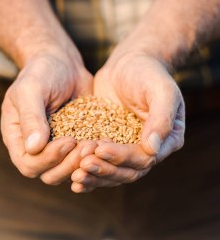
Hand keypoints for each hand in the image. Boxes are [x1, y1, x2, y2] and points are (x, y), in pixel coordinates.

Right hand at [1, 48, 96, 184]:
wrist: (63, 62)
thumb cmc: (42, 71)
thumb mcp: (32, 89)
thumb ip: (31, 117)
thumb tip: (33, 148)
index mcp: (18, 137)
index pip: (28, 164)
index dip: (49, 159)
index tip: (69, 140)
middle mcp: (36, 147)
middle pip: (50, 174)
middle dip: (69, 164)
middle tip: (88, 147)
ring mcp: (57, 146)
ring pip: (69, 171)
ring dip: (84, 163)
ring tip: (98, 146)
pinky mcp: (77, 141)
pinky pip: (84, 158)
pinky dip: (95, 156)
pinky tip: (107, 144)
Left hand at [71, 53, 184, 192]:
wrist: (129, 61)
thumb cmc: (148, 72)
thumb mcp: (160, 90)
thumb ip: (161, 118)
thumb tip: (152, 148)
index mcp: (167, 140)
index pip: (144, 158)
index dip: (122, 157)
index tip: (99, 148)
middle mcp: (149, 149)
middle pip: (127, 171)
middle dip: (105, 170)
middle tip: (82, 166)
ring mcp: (129, 147)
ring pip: (113, 171)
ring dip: (95, 176)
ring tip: (75, 176)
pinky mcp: (111, 143)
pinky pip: (101, 162)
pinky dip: (89, 172)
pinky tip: (73, 179)